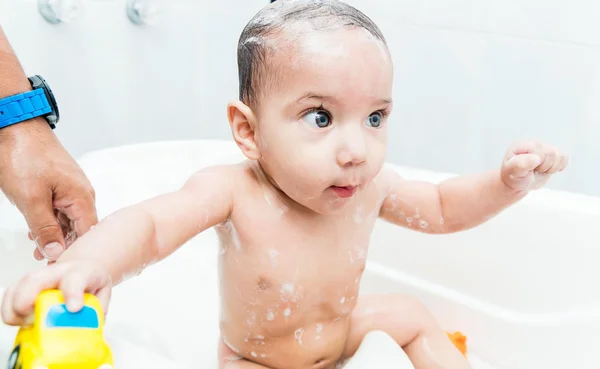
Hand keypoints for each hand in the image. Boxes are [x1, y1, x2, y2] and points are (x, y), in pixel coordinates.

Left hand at [0, 119, 97, 260]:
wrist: (14, 126)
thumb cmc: (24, 156)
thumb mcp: (31, 200)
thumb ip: (45, 229)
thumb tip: (57, 252)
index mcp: (82, 197)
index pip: (87, 234)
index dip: (75, 252)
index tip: (59, 267)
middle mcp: (82, 192)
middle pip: (79, 228)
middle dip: (63, 246)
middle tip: (44, 261)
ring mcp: (70, 187)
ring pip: (68, 219)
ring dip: (54, 235)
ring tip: (36, 249)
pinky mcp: (59, 183)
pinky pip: (60, 208)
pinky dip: (50, 221)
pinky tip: (36, 230)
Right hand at [0, 260, 111, 325]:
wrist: (81, 269)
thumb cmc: (91, 282)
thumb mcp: (103, 293)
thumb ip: (98, 309)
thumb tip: (89, 330)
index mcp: (82, 271)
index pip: (76, 278)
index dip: (72, 293)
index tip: (74, 308)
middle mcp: (56, 271)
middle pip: (36, 279)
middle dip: (28, 299)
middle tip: (32, 319)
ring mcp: (37, 277)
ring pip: (17, 287)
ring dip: (15, 309)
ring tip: (27, 323)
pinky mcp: (23, 285)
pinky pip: (8, 296)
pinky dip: (9, 312)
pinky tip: (21, 322)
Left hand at [501, 141, 568, 190]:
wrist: (519, 182)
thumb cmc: (513, 177)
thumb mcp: (513, 173)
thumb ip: (520, 165)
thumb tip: (536, 158)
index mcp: (521, 145)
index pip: (538, 149)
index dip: (537, 163)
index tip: (527, 169)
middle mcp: (533, 143)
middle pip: (551, 152)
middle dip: (544, 166)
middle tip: (534, 171)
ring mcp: (544, 148)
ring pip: (559, 155)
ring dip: (551, 167)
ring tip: (540, 170)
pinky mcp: (553, 154)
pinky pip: (564, 157)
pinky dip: (559, 166)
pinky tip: (548, 169)